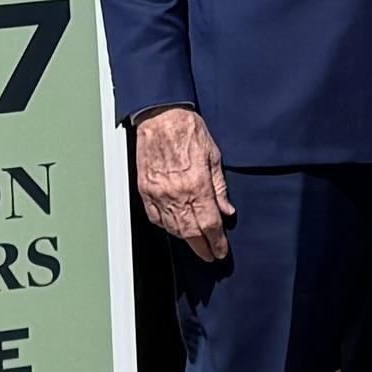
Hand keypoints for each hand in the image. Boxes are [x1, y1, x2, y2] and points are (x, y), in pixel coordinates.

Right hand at [133, 103, 233, 262]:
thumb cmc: (187, 129)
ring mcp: (158, 193)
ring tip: (195, 242)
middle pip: (190, 232)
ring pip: (172, 228)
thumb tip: (226, 210)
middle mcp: (176, 193)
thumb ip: (220, 187)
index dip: (216, 242)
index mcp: (197, 185)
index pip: (209, 224)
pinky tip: (174, 227)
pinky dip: (166, 226)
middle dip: (202, 247)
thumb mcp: (213, 155)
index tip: (220, 250)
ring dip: (185, 239)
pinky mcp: (145, 190)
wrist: (161, 116)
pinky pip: (155, 217)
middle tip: (209, 254)